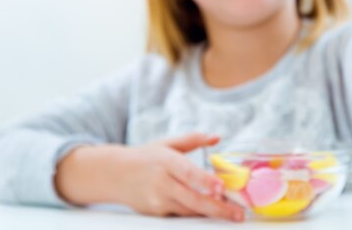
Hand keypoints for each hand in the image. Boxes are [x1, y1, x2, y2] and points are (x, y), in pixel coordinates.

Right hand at [55, 133, 244, 221]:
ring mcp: (158, 201)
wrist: (114, 174)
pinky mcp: (156, 213)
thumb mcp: (167, 143)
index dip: (205, 182)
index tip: (221, 188)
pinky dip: (197, 214)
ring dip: (211, 213)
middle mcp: (162, 183)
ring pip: (189, 211)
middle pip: (192, 199)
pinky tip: (212, 212)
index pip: (188, 173)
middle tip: (238, 214)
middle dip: (217, 208)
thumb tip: (216, 137)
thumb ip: (193, 140)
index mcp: (166, 161)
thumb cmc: (145, 156)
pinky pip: (181, 215)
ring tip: (232, 214)